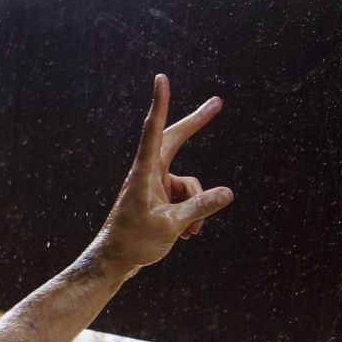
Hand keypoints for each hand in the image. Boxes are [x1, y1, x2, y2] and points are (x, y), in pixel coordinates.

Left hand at [92, 74, 232, 272]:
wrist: (114, 262)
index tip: (161, 79)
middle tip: (217, 102)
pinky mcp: (158, 196)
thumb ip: (200, 208)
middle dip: (197, 124)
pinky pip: (184, 197)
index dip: (159, 104)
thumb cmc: (134, 242)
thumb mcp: (171, 226)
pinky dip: (191, 213)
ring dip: (196, 206)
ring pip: (188, 183)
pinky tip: (188, 234)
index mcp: (143, 172)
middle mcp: (148, 172)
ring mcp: (153, 184)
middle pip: (175, 140)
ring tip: (191, 231)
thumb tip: (228, 193)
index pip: (153, 131)